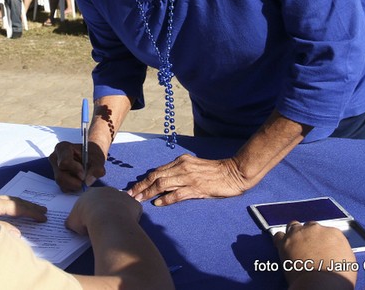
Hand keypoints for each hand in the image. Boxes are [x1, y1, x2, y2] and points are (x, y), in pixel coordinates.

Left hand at [0, 193, 46, 236]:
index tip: (44, 217)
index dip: (31, 212)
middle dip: (29, 205)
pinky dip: (8, 205)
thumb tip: (18, 233)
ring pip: (6, 199)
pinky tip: (4, 209)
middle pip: (14, 201)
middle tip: (43, 210)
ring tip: (28, 208)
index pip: (17, 207)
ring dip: (19, 204)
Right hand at [49, 141, 105, 192]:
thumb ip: (96, 168)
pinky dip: (73, 188)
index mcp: (63, 148)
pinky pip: (63, 188)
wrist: (90, 156)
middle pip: (60, 176)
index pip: (64, 161)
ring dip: (75, 186)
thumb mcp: (97, 158)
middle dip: (75, 182)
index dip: (75, 170)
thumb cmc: (91, 154)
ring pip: (61, 183)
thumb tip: (88, 181)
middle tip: (85, 182)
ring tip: (84, 181)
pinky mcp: (58, 178)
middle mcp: (55, 158)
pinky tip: (79, 182)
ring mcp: (55, 169)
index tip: (84, 174)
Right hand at [65, 187, 141, 235]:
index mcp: (91, 192)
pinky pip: (134, 211)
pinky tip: (127, 226)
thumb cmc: (86, 218)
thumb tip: (71, 224)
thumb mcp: (72, 221)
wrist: (107, 219)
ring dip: (119, 212)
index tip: (90, 219)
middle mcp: (107, 190)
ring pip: (121, 204)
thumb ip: (72, 221)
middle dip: (105, 210)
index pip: (91, 199)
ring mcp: (122, 196)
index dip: (90, 209)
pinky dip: (131, 217)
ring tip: (115, 226)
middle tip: (103, 224)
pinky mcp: (134, 204)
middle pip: (107, 199)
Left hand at [126, 154, 248, 204]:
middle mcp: (182, 167)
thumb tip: (164, 182)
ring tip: (139, 200)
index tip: (134, 188)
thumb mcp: (194, 167)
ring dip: (148, 192)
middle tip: (130, 195)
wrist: (235, 172)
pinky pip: (177, 194)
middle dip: (141, 186)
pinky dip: (166, 199)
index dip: (144, 180)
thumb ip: (180, 172)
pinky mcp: (197, 188)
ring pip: (163, 184)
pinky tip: (158, 203)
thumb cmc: (215, 171)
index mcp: (181, 161)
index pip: (157, 171)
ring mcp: (189, 177)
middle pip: (155, 177)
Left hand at [274, 222, 356, 287]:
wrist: (322, 284)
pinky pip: (279, 235)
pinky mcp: (285, 241)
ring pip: (294, 226)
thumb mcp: (348, 262)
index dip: (322, 240)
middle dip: (309, 235)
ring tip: (295, 244)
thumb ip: (338, 250)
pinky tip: (282, 245)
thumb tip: (333, 253)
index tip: (320, 246)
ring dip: (294, 233)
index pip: (326, 231)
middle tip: (308, 247)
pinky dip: (280, 240)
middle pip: (310, 226)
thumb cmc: (337, 278)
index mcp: (334, 233)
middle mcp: (316, 229)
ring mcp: (299, 233)